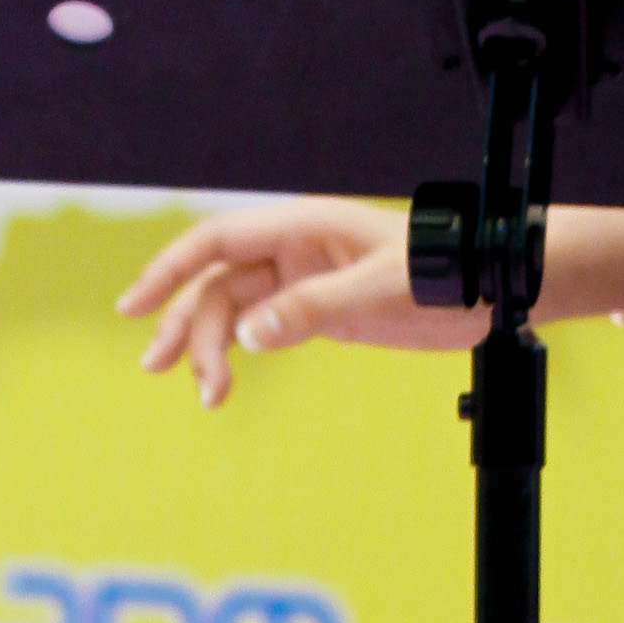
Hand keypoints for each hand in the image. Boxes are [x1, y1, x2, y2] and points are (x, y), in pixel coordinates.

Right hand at [118, 198, 452, 404]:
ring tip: (205, 395)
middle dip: (184, 324)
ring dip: (209, 349)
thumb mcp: (381, 289)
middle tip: (158, 367)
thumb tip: (249, 335)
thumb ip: (314, 308)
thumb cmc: (446, 271)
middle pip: (216, 284)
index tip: (134, 304)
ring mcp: (304, 281)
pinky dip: (237, 355)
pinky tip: (223, 385)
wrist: (489, 287)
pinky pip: (261, 330)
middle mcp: (295, 250)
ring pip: (234, 312)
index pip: (217, 241)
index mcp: (302, 227)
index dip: (170, 269)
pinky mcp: (319, 311)